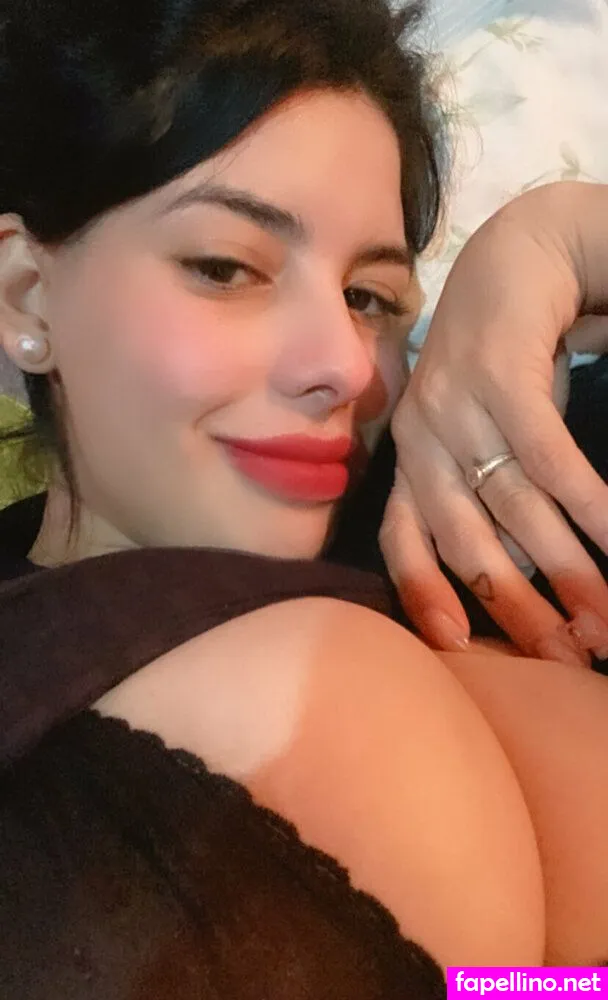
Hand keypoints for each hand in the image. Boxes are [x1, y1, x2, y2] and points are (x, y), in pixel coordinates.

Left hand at [380, 184, 607, 665]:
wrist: (521, 250)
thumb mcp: (481, 425)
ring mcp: (454, 403)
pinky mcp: (499, 374)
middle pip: (464, 539)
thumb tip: (527, 565)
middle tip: (567, 653)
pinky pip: (547, 458)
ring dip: (567, 568)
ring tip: (603, 616)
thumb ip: (488, 487)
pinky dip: (588, 505)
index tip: (458, 650)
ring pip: (513, 506)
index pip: (403, 540)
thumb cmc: (504, 357)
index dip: (425, 597)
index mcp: (410, 454)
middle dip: (518, 605)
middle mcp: (421, 435)